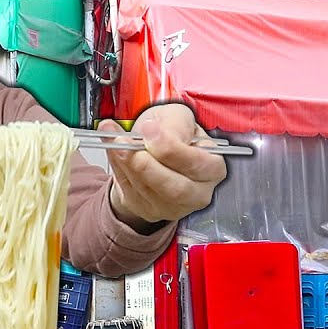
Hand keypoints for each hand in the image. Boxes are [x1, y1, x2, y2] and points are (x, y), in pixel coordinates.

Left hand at [103, 103, 226, 231]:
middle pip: (174, 188)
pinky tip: (115, 151)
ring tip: (116, 141)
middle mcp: (197, 192)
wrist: (153, 151)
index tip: (149, 130)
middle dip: (147, 166)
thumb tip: (153, 130)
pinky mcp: (149, 210)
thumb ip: (172, 124)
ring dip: (127, 164)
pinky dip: (118, 169)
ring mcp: (173, 206)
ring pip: (148, 191)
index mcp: (212, 167)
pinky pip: (130, 192)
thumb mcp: (178, 118)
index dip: (171, 148)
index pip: (197, 164)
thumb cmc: (173, 135)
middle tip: (127, 143)